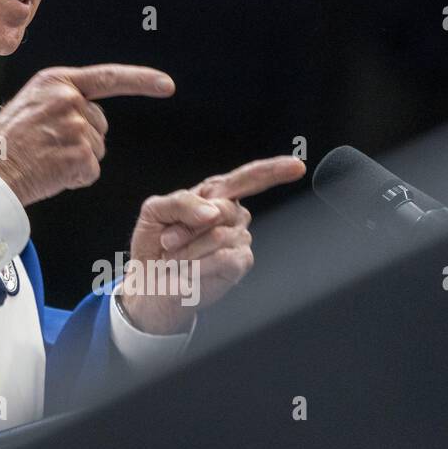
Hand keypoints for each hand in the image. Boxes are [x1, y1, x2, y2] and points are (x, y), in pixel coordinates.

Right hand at [0, 64, 174, 205]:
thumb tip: (86, 112)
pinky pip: (90, 172)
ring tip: (43, 160)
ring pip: (96, 150)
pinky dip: (74, 178)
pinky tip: (49, 174)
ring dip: (76, 160)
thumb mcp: (27, 104)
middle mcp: (69, 99)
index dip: (141, 81)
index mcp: (55, 82)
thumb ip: (58, 102)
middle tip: (45, 149)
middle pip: (100, 124)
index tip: (166, 85)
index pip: (108, 77)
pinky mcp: (79, 156)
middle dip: (82, 139)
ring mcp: (76, 127)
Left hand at [119, 156, 306, 334]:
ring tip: (177, 257)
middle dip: (187, 227)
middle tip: (168, 241)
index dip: (273, 171)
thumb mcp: (155, 211)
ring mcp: (238, 240)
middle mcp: (231, 215)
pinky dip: (200, 264)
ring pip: (220, 235)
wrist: (151, 282)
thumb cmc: (154, 245)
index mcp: (212, 195)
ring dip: (188, 249)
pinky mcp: (239, 264)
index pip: (247, 178)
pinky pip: (225, 257)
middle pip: (223, 209)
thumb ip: (181, 202)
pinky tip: (190, 270)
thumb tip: (213, 210)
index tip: (296, 166)